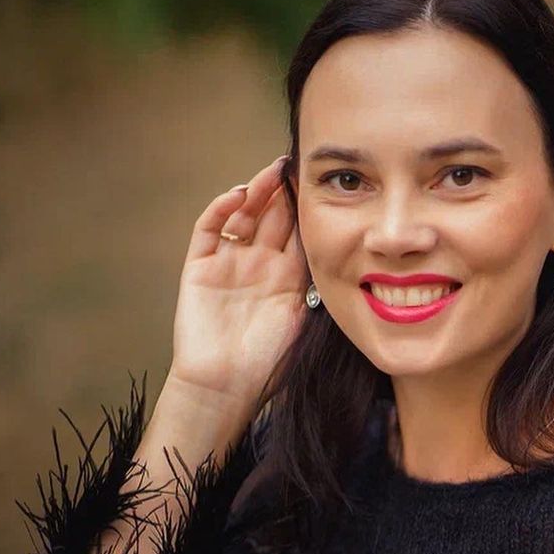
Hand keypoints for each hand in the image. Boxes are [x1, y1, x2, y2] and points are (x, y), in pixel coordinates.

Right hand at [169, 154, 308, 418]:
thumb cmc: (268, 364)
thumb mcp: (303, 320)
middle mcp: (258, 267)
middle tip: (297, 166)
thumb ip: (318, 286)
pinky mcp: (200, 267)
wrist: (226, 387)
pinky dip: (222, 208)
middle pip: (271, 217)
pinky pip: (210, 229)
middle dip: (283, 192)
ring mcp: (228, 264)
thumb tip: (353, 258)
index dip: (308, 210)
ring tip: (272, 174)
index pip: (298, 233)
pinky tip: (239, 195)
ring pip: (242, 216)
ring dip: (257, 194)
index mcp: (286, 280)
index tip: (323, 186)